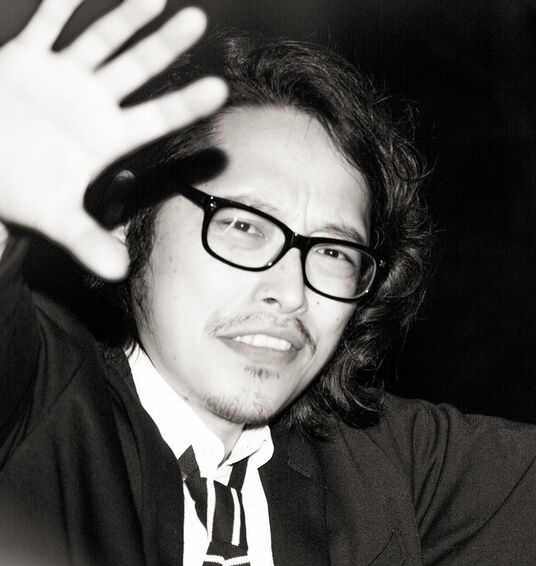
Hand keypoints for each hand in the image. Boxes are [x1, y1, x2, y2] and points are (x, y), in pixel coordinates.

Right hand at [0, 0, 226, 278]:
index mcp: (108, 137)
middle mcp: (92, 102)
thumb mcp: (53, 218)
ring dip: (125, 17)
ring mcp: (61, 78)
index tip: (219, 90)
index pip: (156, 117)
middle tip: (198, 20)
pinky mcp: (23, 60)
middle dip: (166, 45)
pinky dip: (60, 7)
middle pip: (138, 68)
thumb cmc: (19, 192)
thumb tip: (119, 272)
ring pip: (99, 41)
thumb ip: (88, 240)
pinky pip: (45, 27)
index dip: (185, 104)